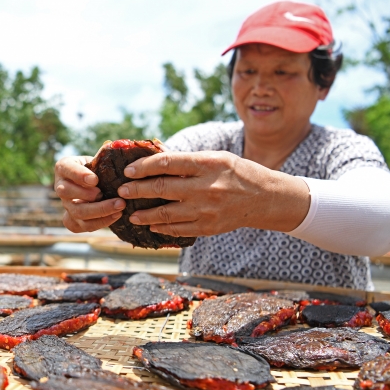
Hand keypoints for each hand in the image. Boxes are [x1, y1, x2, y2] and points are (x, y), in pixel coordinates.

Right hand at [54, 155, 124, 232]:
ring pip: (76, 212)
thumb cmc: (97, 168)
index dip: (79, 175)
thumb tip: (115, 147)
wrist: (96, 184)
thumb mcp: (98, 158)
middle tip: (104, 194)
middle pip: (66, 193)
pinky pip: (82, 226)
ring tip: (119, 206)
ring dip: (99, 211)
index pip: (67, 169)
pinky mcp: (72, 220)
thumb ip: (104, 154)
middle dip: (86, 195)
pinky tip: (116, 216)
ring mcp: (66, 205)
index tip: (95, 180)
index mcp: (63, 167)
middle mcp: (60, 186)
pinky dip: (100, 223)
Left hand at [117, 150, 309, 236]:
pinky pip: (178, 230)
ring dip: (145, 215)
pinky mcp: (208, 227)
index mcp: (208, 165)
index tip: (129, 170)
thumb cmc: (237, 173)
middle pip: (162, 189)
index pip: (168, 163)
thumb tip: (154, 162)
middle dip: (137, 190)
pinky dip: (162, 228)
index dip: (144, 166)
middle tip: (122, 191)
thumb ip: (188, 162)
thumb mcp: (216, 159)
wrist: (266, 198)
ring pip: (166, 214)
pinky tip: (152, 225)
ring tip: (132, 213)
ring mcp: (207, 210)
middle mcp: (206, 188)